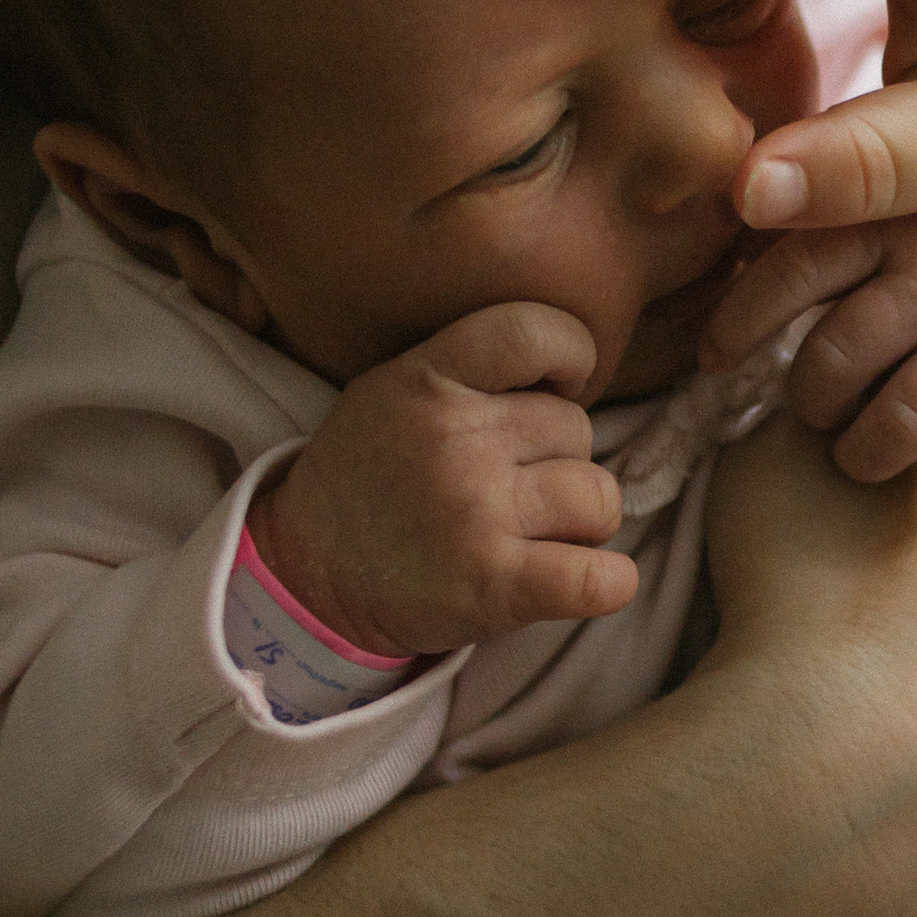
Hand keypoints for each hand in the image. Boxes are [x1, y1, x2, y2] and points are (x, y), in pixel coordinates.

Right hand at [249, 303, 630, 654]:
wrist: (309, 578)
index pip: (534, 331)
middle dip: (558, 460)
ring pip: (599, 498)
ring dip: (581, 522)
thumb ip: (473, 370)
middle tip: (508, 489)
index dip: (571, 355)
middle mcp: (454, 440)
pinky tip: (580, 580)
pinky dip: (606, 583)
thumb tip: (571, 374)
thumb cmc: (373, 479)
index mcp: (426, 380)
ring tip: (530, 534)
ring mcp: (477, 513)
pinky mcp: (497, 585)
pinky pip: (601, 579)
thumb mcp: (394, 391)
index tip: (558, 388)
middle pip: (577, 429)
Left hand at [708, 199, 916, 499]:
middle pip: (836, 359)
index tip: (715, 360)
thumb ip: (812, 221)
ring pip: (901, 419)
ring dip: (866, 453)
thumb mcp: (886, 202)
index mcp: (887, 219)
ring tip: (863, 452)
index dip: (739, 323)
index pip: (791, 271)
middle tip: (820, 408)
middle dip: (813, 401)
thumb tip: (709, 245)